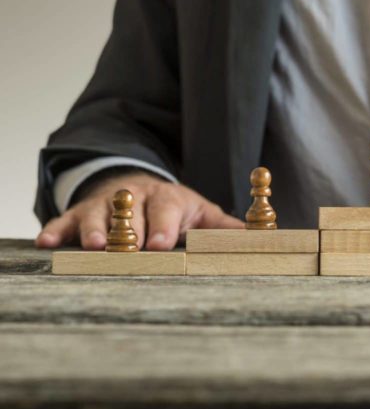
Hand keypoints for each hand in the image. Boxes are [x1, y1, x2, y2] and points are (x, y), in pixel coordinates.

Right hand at [35, 170, 242, 250]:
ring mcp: (106, 204)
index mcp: (168, 199)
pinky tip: (47, 242)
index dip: (163, 227)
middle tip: (125, 248)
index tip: (161, 243)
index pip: (166, 210)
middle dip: (128, 231)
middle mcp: (135, 198)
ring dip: (94, 229)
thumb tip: (256, 240)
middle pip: (130, 213)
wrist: (138, 187)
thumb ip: (224, 228)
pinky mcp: (81, 212)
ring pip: (98, 215)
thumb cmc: (174, 209)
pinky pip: (66, 220)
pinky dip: (56, 230)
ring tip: (93, 246)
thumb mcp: (201, 213)